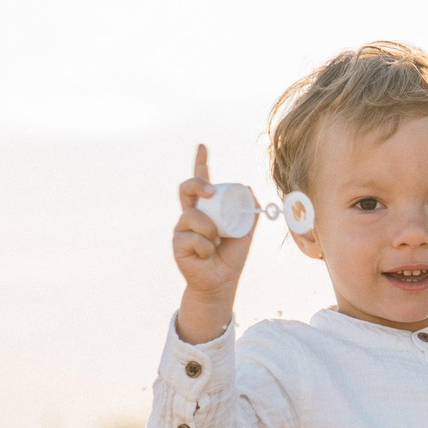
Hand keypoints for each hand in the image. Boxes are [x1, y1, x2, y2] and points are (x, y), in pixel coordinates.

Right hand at [174, 144, 251, 341]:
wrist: (221, 281)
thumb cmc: (230, 255)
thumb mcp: (246, 231)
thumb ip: (249, 210)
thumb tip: (247, 187)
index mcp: (206, 208)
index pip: (200, 180)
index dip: (200, 162)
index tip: (203, 146)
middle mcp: (190, 214)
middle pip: (187, 189)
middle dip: (198, 184)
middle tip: (211, 192)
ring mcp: (181, 228)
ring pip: (193, 217)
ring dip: (209, 229)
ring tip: (216, 242)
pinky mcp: (177, 243)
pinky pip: (193, 238)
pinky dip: (206, 247)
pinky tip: (206, 255)